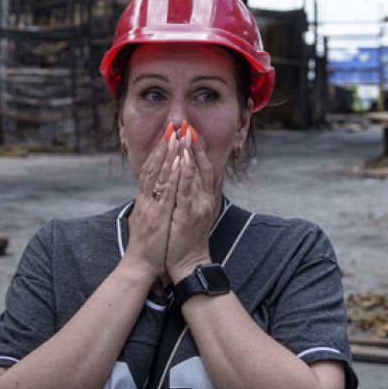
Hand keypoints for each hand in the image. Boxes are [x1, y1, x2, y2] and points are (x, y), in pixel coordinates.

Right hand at [123, 126, 181, 280]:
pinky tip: (179, 163)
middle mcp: (146, 200)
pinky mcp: (158, 216)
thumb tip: (152, 195)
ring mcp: (151, 207)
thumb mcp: (147, 221)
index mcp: (144, 201)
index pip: (149, 171)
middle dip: (162, 147)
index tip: (165, 136)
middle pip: (153, 168)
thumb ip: (149, 206)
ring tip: (174, 137)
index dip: (157, 153)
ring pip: (158, 176)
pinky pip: (166, 193)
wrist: (140, 266)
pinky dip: (172, 176)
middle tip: (170, 127)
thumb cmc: (146, 246)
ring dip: (167, 155)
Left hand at [166, 135, 217, 284]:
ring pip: (195, 174)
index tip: (192, 132)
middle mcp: (206, 198)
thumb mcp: (194, 212)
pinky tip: (181, 159)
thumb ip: (196, 195)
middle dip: (195, 145)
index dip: (199, 150)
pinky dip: (185, 173)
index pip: (205, 168)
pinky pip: (187, 189)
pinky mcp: (188, 214)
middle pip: (203, 166)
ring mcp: (198, 205)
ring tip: (184, 135)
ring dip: (190, 153)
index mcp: (206, 198)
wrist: (188, 262)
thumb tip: (196, 180)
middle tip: (188, 126)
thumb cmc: (188, 238)